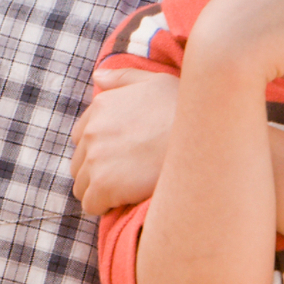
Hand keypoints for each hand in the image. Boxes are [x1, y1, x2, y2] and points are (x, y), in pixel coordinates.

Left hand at [72, 67, 177, 213]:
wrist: (203, 140)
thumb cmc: (185, 110)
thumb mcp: (156, 82)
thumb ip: (123, 78)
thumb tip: (98, 76)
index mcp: (101, 106)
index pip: (81, 136)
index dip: (100, 149)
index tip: (122, 156)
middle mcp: (92, 131)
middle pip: (79, 162)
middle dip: (98, 171)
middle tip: (127, 176)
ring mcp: (96, 159)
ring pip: (82, 185)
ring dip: (99, 190)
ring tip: (126, 191)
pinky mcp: (104, 186)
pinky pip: (91, 204)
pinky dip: (104, 207)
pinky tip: (124, 202)